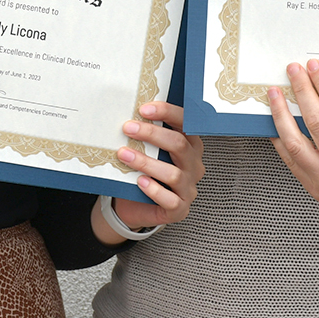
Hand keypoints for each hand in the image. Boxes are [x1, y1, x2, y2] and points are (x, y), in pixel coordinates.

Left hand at [93, 101, 203, 242]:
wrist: (135, 204)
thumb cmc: (144, 170)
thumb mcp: (148, 149)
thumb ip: (147, 134)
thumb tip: (130, 114)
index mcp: (190, 144)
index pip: (185, 122)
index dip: (166, 112)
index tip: (143, 109)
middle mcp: (194, 164)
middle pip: (179, 144)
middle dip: (152, 134)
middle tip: (128, 128)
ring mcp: (189, 188)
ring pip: (173, 174)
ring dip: (146, 162)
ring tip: (124, 155)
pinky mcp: (180, 209)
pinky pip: (171, 200)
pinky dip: (154, 190)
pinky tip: (140, 182)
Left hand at [268, 58, 318, 224]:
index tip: (314, 66)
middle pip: (315, 121)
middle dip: (301, 91)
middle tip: (294, 70)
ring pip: (296, 141)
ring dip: (281, 113)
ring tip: (275, 93)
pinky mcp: (317, 190)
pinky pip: (291, 160)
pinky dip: (281, 138)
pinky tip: (275, 122)